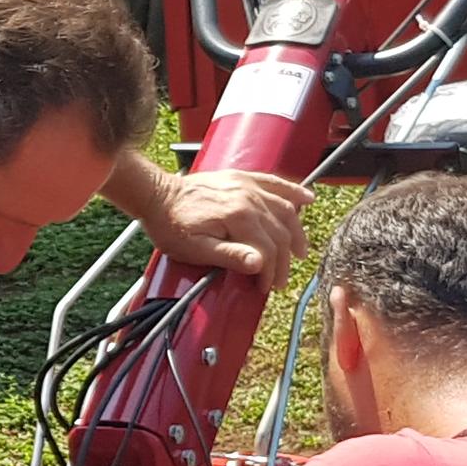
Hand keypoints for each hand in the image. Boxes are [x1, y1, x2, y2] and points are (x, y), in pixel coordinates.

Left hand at [140, 169, 309, 278]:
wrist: (158, 196)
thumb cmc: (172, 226)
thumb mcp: (194, 250)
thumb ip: (229, 256)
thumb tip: (259, 263)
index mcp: (238, 216)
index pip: (267, 249)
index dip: (270, 272)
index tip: (265, 287)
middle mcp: (248, 197)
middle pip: (280, 232)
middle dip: (283, 260)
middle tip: (280, 280)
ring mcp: (247, 185)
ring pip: (285, 209)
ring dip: (296, 232)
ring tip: (299, 252)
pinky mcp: (243, 178)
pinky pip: (275, 183)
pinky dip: (294, 191)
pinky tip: (308, 199)